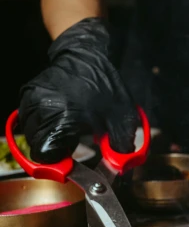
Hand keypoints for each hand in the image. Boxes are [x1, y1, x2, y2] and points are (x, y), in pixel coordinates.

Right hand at [19, 17, 137, 162]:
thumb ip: (120, 150)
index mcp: (62, 117)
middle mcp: (40, 108)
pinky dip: (41, 127)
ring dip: (47, 140)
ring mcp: (31, 100)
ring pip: (30, 135)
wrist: (87, 53)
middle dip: (55, 154)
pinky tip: (58, 122)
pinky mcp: (28, 95)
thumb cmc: (105, 84)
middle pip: (37, 148)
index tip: (72, 164)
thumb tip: (120, 173)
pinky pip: (28, 120)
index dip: (60, 165)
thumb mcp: (122, 120)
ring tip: (67, 133)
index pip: (46, 155)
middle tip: (72, 148)